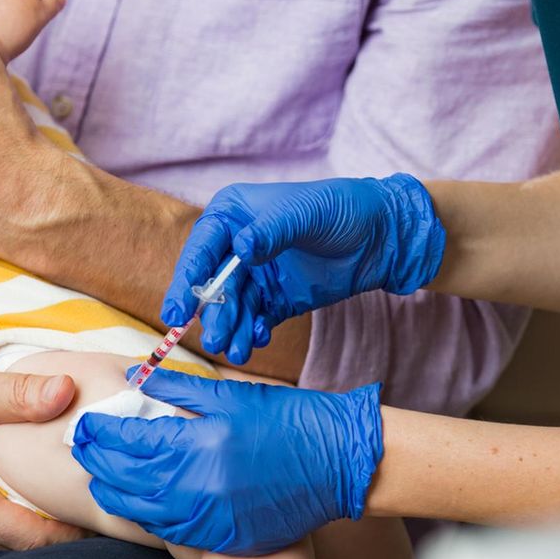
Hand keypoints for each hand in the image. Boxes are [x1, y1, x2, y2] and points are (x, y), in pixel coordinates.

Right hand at [0, 338, 85, 550]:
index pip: (27, 538)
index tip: (97, 523)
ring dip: (9, 529)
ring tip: (45, 506)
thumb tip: (71, 392)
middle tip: (77, 511)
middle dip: (42, 533)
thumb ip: (26, 395)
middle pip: (4, 547)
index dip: (67, 534)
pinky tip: (0, 498)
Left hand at [72, 368, 382, 554]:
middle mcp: (196, 486)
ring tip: (99, 476)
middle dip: (96, 460)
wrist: (339, 462)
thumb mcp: (232, 394)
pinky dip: (145, 516)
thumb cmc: (289, 420)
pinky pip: (168, 532)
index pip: (128, 440)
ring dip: (113, 492)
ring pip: (139, 511)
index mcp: (198, 443)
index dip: (100, 431)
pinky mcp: (222, 537)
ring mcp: (209, 518)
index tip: (86, 423)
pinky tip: (137, 503)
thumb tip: (134, 376)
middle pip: (124, 477)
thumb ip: (178, 389)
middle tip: (81, 446)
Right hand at [162, 175, 445, 363]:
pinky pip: (255, 321)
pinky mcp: (274, 300)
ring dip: (231, 329)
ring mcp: (255, 276)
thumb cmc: (341, 208)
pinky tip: (257, 341)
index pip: (201, 249)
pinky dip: (252, 333)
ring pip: (232, 308)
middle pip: (212, 285)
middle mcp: (236, 247)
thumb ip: (272, 231)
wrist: (382, 236)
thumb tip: (241, 250)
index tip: (177, 309)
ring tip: (237, 350)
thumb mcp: (305, 213)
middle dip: (213, 313)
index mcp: (233, 215)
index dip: (187, 278)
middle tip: (216, 339)